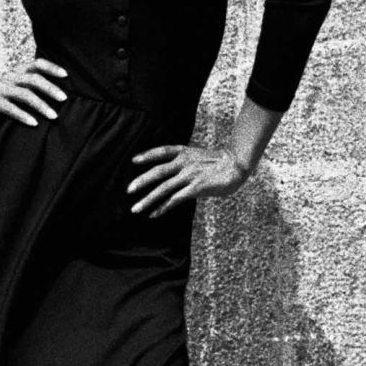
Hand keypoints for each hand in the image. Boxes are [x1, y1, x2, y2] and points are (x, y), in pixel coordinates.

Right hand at [0, 59, 66, 126]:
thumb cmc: (0, 93)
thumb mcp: (16, 86)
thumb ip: (32, 87)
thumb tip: (60, 96)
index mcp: (18, 72)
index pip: (37, 64)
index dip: (51, 67)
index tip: (66, 75)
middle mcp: (10, 77)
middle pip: (33, 79)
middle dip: (50, 88)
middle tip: (64, 99)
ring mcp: (1, 89)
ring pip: (24, 94)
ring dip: (40, 105)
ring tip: (54, 116)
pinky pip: (9, 108)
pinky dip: (22, 115)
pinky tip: (34, 123)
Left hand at [127, 144, 247, 215]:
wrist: (237, 164)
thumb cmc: (220, 162)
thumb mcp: (199, 157)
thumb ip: (186, 163)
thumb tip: (176, 175)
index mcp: (185, 152)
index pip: (162, 151)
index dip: (147, 155)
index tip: (134, 160)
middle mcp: (184, 163)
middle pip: (158, 171)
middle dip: (142, 181)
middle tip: (128, 190)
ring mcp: (189, 175)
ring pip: (163, 188)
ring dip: (148, 199)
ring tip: (136, 208)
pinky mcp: (196, 188)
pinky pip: (175, 199)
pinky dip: (163, 207)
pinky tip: (154, 214)